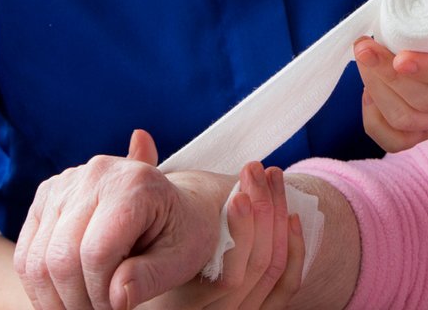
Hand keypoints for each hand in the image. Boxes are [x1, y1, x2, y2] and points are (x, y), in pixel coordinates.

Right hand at [15, 129, 226, 309]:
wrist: (178, 205)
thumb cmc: (184, 232)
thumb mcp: (181, 258)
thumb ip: (150, 277)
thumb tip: (116, 298)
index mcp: (135, 183)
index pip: (97, 253)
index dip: (101, 294)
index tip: (118, 309)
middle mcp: (96, 174)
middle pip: (61, 258)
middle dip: (77, 300)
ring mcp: (64, 182)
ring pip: (36, 260)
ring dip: (55, 298)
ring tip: (85, 307)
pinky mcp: (45, 196)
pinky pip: (26, 254)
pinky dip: (40, 286)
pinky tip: (66, 298)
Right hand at [140, 164, 302, 309]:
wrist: (154, 293)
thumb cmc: (131, 262)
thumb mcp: (131, 236)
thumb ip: (141, 193)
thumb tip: (140, 135)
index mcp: (180, 301)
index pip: (229, 273)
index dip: (242, 229)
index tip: (241, 193)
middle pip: (257, 266)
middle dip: (264, 212)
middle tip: (256, 169)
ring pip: (272, 270)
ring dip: (279, 218)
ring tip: (272, 176)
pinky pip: (286, 286)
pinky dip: (295, 249)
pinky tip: (292, 215)